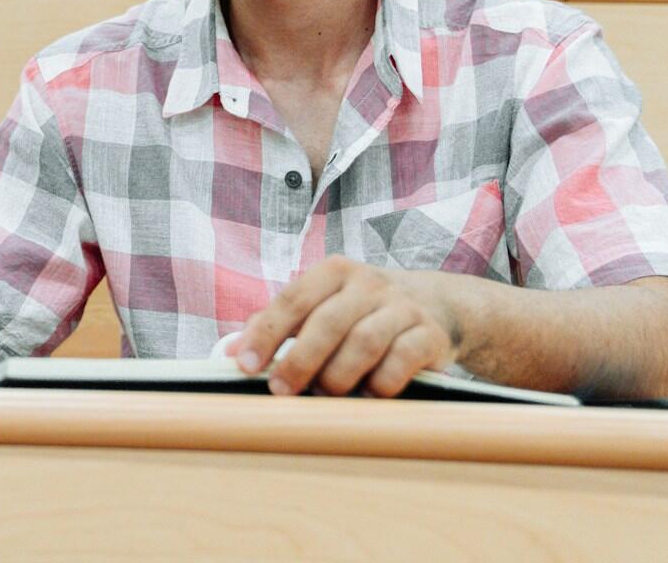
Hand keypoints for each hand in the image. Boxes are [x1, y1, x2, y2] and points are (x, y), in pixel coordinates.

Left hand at [233, 257, 457, 397]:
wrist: (437, 305)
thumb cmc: (361, 311)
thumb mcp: (321, 306)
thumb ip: (276, 325)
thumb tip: (230, 353)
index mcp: (334, 272)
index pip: (293, 300)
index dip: (265, 333)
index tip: (244, 365)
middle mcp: (368, 283)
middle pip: (328, 322)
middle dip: (300, 360)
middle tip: (281, 391)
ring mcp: (402, 307)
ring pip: (364, 342)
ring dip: (338, 375)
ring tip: (323, 395)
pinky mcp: (430, 334)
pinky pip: (402, 361)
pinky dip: (381, 383)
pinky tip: (367, 396)